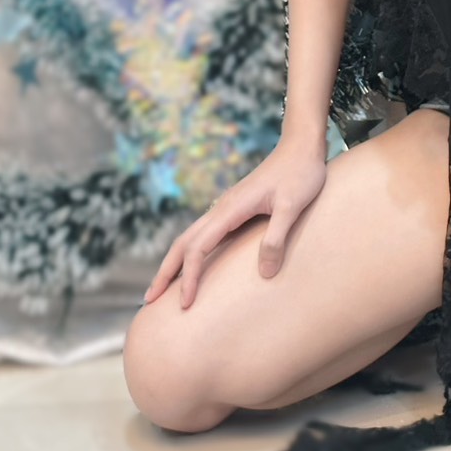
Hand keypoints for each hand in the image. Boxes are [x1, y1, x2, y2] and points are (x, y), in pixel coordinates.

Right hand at [143, 138, 327, 309]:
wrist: (302, 145)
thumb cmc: (301, 173)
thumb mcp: (292, 205)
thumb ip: (276, 237)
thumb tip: (264, 274)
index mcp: (231, 208)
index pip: (198, 247)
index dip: (189, 277)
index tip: (185, 304)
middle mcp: (223, 207)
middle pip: (183, 242)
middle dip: (166, 271)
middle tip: (148, 301)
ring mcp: (227, 207)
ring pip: (191, 236)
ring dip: (175, 262)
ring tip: (163, 288)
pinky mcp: (236, 208)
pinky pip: (205, 233)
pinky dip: (192, 252)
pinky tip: (195, 264)